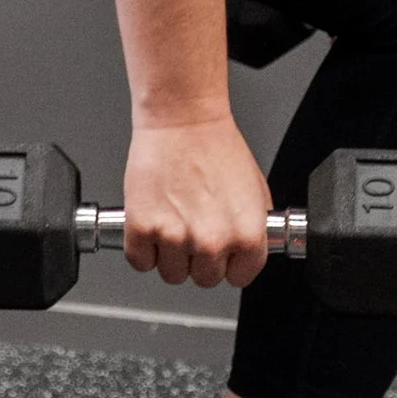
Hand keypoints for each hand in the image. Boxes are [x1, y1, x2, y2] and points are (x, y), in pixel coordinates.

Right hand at [120, 112, 274, 290]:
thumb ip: (254, 229)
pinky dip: (142, 247)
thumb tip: (246, 252)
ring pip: (171, 274)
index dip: (229, 262)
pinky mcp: (141, 229)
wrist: (183, 119)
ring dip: (169, 254)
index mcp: (247, 235)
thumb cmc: (216, 145)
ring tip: (172, 221)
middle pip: (203, 279)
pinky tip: (152, 222)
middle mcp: (212, 241)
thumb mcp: (256, 191)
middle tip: (193, 228)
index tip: (222, 251)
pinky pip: (140, 261)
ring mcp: (175, 237)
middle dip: (198, 258)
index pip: (240, 277)